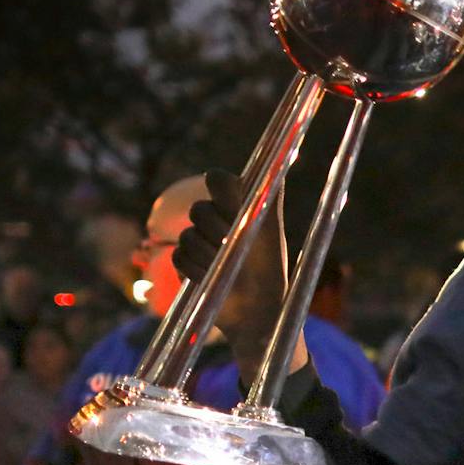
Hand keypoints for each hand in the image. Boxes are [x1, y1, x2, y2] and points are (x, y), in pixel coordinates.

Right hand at [181, 169, 298, 372]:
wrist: (257, 309)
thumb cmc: (269, 268)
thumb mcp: (272, 230)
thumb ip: (270, 195)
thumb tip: (285, 155)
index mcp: (237, 205)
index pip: (217, 178)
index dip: (221, 190)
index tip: (234, 207)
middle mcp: (216, 219)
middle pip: (199, 208)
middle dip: (217, 230)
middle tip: (235, 245)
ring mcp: (197, 241)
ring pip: (187, 236)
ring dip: (209, 255)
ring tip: (227, 268)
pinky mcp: (185, 263)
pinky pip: (178, 257)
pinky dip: (196, 270)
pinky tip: (212, 279)